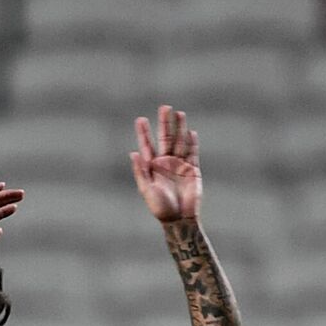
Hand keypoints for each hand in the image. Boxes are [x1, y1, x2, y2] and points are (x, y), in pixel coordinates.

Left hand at [131, 107, 200, 221]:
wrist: (179, 219)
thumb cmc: (160, 207)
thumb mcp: (146, 189)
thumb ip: (141, 171)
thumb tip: (133, 153)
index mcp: (152, 167)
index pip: (147, 145)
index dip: (144, 133)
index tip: (140, 119)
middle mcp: (166, 163)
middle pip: (165, 138)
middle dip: (164, 124)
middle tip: (164, 107)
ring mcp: (179, 165)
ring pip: (180, 142)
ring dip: (180, 128)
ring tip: (179, 113)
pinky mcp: (192, 170)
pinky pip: (193, 153)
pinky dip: (192, 143)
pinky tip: (191, 132)